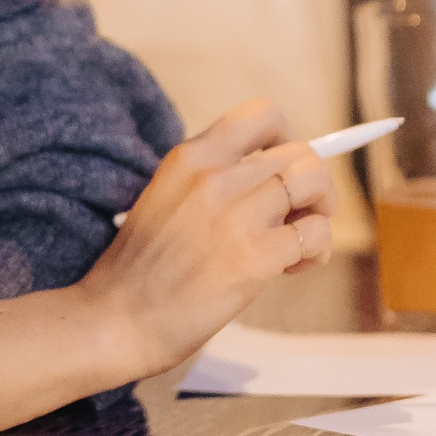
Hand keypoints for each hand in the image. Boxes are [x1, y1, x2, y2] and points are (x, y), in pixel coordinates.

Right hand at [76, 100, 331, 375]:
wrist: (115, 320)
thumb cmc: (139, 272)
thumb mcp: (166, 199)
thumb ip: (213, 184)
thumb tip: (276, 184)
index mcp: (190, 157)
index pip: (262, 115)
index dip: (288, 138)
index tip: (285, 168)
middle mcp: (215, 176)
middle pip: (301, 154)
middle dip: (313, 185)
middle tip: (298, 218)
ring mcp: (237, 215)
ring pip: (316, 185)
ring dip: (320, 214)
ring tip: (298, 244)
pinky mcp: (255, 257)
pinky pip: (315, 234)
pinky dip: (314, 251)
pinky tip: (291, 269)